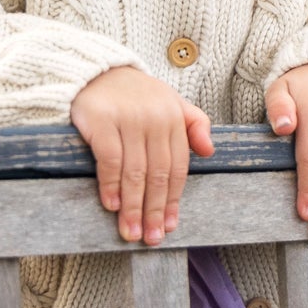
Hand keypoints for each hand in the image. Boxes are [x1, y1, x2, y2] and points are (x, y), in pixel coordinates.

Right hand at [70, 66, 213, 244]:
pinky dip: (111, 185)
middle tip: (151, 237)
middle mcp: (154, 118)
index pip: (178, 167)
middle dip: (155, 210)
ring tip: (131, 231)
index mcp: (174, 117)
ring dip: (133, 207)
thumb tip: (210, 150)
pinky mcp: (102, 119)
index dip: (174, 200)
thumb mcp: (170, 102)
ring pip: (135, 172)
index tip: (170, 225)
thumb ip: (193, 123)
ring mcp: (128, 118)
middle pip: (158, 174)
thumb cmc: (134, 94)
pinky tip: (112, 204)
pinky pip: (110, 159)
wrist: (96, 70)